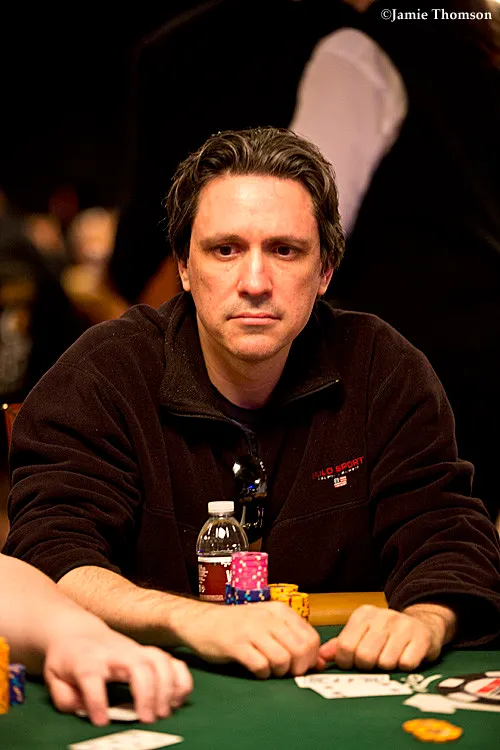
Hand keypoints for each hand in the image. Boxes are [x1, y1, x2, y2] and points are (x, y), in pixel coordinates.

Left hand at [44, 625, 192, 725]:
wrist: (80, 634)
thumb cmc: (69, 660)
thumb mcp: (54, 677)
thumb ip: (64, 697)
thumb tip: (80, 708)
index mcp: (88, 660)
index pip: (92, 675)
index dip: (97, 699)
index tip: (101, 721)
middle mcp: (116, 654)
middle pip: (137, 666)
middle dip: (147, 693)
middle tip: (148, 720)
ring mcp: (136, 651)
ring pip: (160, 661)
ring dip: (167, 687)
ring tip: (164, 712)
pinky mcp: (149, 654)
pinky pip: (173, 661)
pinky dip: (181, 679)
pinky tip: (178, 699)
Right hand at [179, 600, 322, 678]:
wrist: (200, 621)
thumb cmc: (237, 625)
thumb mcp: (268, 626)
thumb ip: (294, 640)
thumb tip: (322, 663)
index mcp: (280, 611)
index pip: (312, 639)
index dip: (311, 659)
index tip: (299, 666)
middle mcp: (268, 617)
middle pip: (301, 651)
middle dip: (297, 669)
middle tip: (285, 671)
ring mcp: (251, 630)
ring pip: (283, 659)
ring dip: (279, 672)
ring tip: (268, 669)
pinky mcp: (235, 644)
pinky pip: (260, 666)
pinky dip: (262, 674)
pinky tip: (255, 669)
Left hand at [318, 604, 454, 671]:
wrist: (422, 624)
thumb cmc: (386, 634)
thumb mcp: (362, 633)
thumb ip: (340, 644)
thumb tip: (320, 656)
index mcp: (363, 614)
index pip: (345, 646)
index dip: (347, 662)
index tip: (354, 663)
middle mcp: (382, 616)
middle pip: (364, 656)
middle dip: (367, 666)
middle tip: (373, 662)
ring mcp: (403, 625)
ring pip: (385, 662)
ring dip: (386, 668)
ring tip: (390, 658)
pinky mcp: (422, 637)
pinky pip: (406, 664)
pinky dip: (404, 667)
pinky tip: (404, 658)